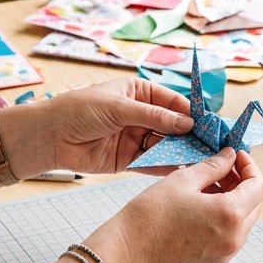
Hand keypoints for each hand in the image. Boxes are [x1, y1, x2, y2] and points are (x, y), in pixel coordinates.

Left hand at [2, 77, 194, 177]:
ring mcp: (135, 137)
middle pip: (174, 125)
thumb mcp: (119, 107)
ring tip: (203, 159)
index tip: (210, 123)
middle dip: (191, 134)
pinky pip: (153, 162)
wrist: (48, 136)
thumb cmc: (78, 110)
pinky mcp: (129, 160)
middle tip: (213, 145)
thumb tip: (187, 123)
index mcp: (139, 93)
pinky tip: (183, 169)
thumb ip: (154, 117)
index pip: (173, 102)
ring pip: (166, 145)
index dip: (192, 112)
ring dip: (183, 151)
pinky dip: (167, 166)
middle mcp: (140, 115)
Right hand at [91, 148, 262, 262]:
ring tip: (207, 190)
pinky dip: (222, 223)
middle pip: (254, 206)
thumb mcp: (183, 180)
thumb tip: (230, 156)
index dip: (250, 167)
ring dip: (233, 204)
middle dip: (243, 185)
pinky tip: (200, 212)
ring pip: (241, 225)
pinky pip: (227, 241)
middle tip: (221, 170)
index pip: (258, 186)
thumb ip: (213, 166)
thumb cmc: (150, 215)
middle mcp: (233, 240)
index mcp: (230, 215)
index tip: (237, 157)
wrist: (126, 253)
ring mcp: (223, 257)